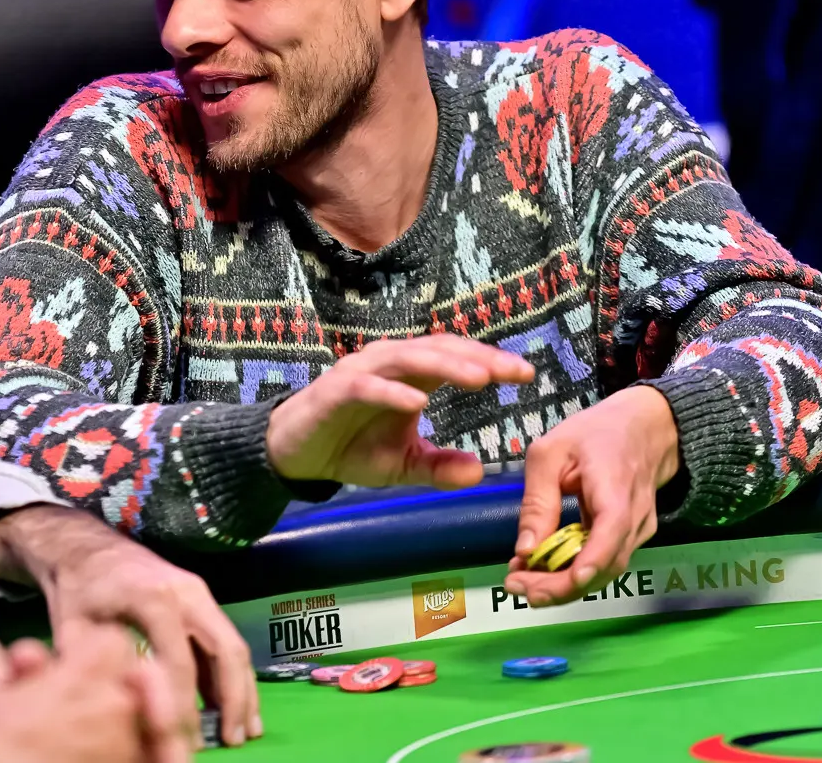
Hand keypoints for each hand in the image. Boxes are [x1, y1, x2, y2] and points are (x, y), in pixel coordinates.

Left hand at [0, 505, 256, 747]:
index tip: (180, 739)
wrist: (85, 548)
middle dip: (234, 699)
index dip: (184, 706)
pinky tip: (233, 708)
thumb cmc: (77, 591)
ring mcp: (199, 594)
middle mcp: (187, 592)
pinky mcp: (201, 601)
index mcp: (154, 598)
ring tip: (244, 731)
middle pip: (225, 649)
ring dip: (242, 690)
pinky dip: (232, 675)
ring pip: (233, 645)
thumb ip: (100, 669)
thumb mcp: (75, 630)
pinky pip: (224, 640)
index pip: (180, 662)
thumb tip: (126, 716)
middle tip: (233, 741)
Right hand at [267, 335, 534, 487]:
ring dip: (444, 366)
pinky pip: (367, 386)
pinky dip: (392, 392)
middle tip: (512, 372)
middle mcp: (389, 363)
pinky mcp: (335, 391)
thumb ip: (439, 466)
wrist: (294, 454)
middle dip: (478, 358)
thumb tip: (479, 473)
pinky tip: (417, 403)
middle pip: (439, 349)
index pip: (456, 358)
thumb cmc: (351, 447)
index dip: (491, 361)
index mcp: (410, 374)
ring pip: (408, 358)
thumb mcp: (403, 464)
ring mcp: (361, 373)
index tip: (527, 375)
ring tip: (478, 379)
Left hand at [505, 386, 679, 606]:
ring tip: (520, 580)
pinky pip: (602, 562)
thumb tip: (525, 550)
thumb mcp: (551, 452)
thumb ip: (538, 500)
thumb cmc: (596, 433)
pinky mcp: (630, 538)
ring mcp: (637, 532)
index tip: (556, 583)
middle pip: (603, 566)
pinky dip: (572, 572)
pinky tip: (541, 570)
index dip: (588, 564)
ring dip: (562, 584)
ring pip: (603, 572)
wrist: (645, 427)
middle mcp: (634, 519)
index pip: (610, 534)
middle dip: (559, 586)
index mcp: (616, 489)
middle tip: (515, 586)